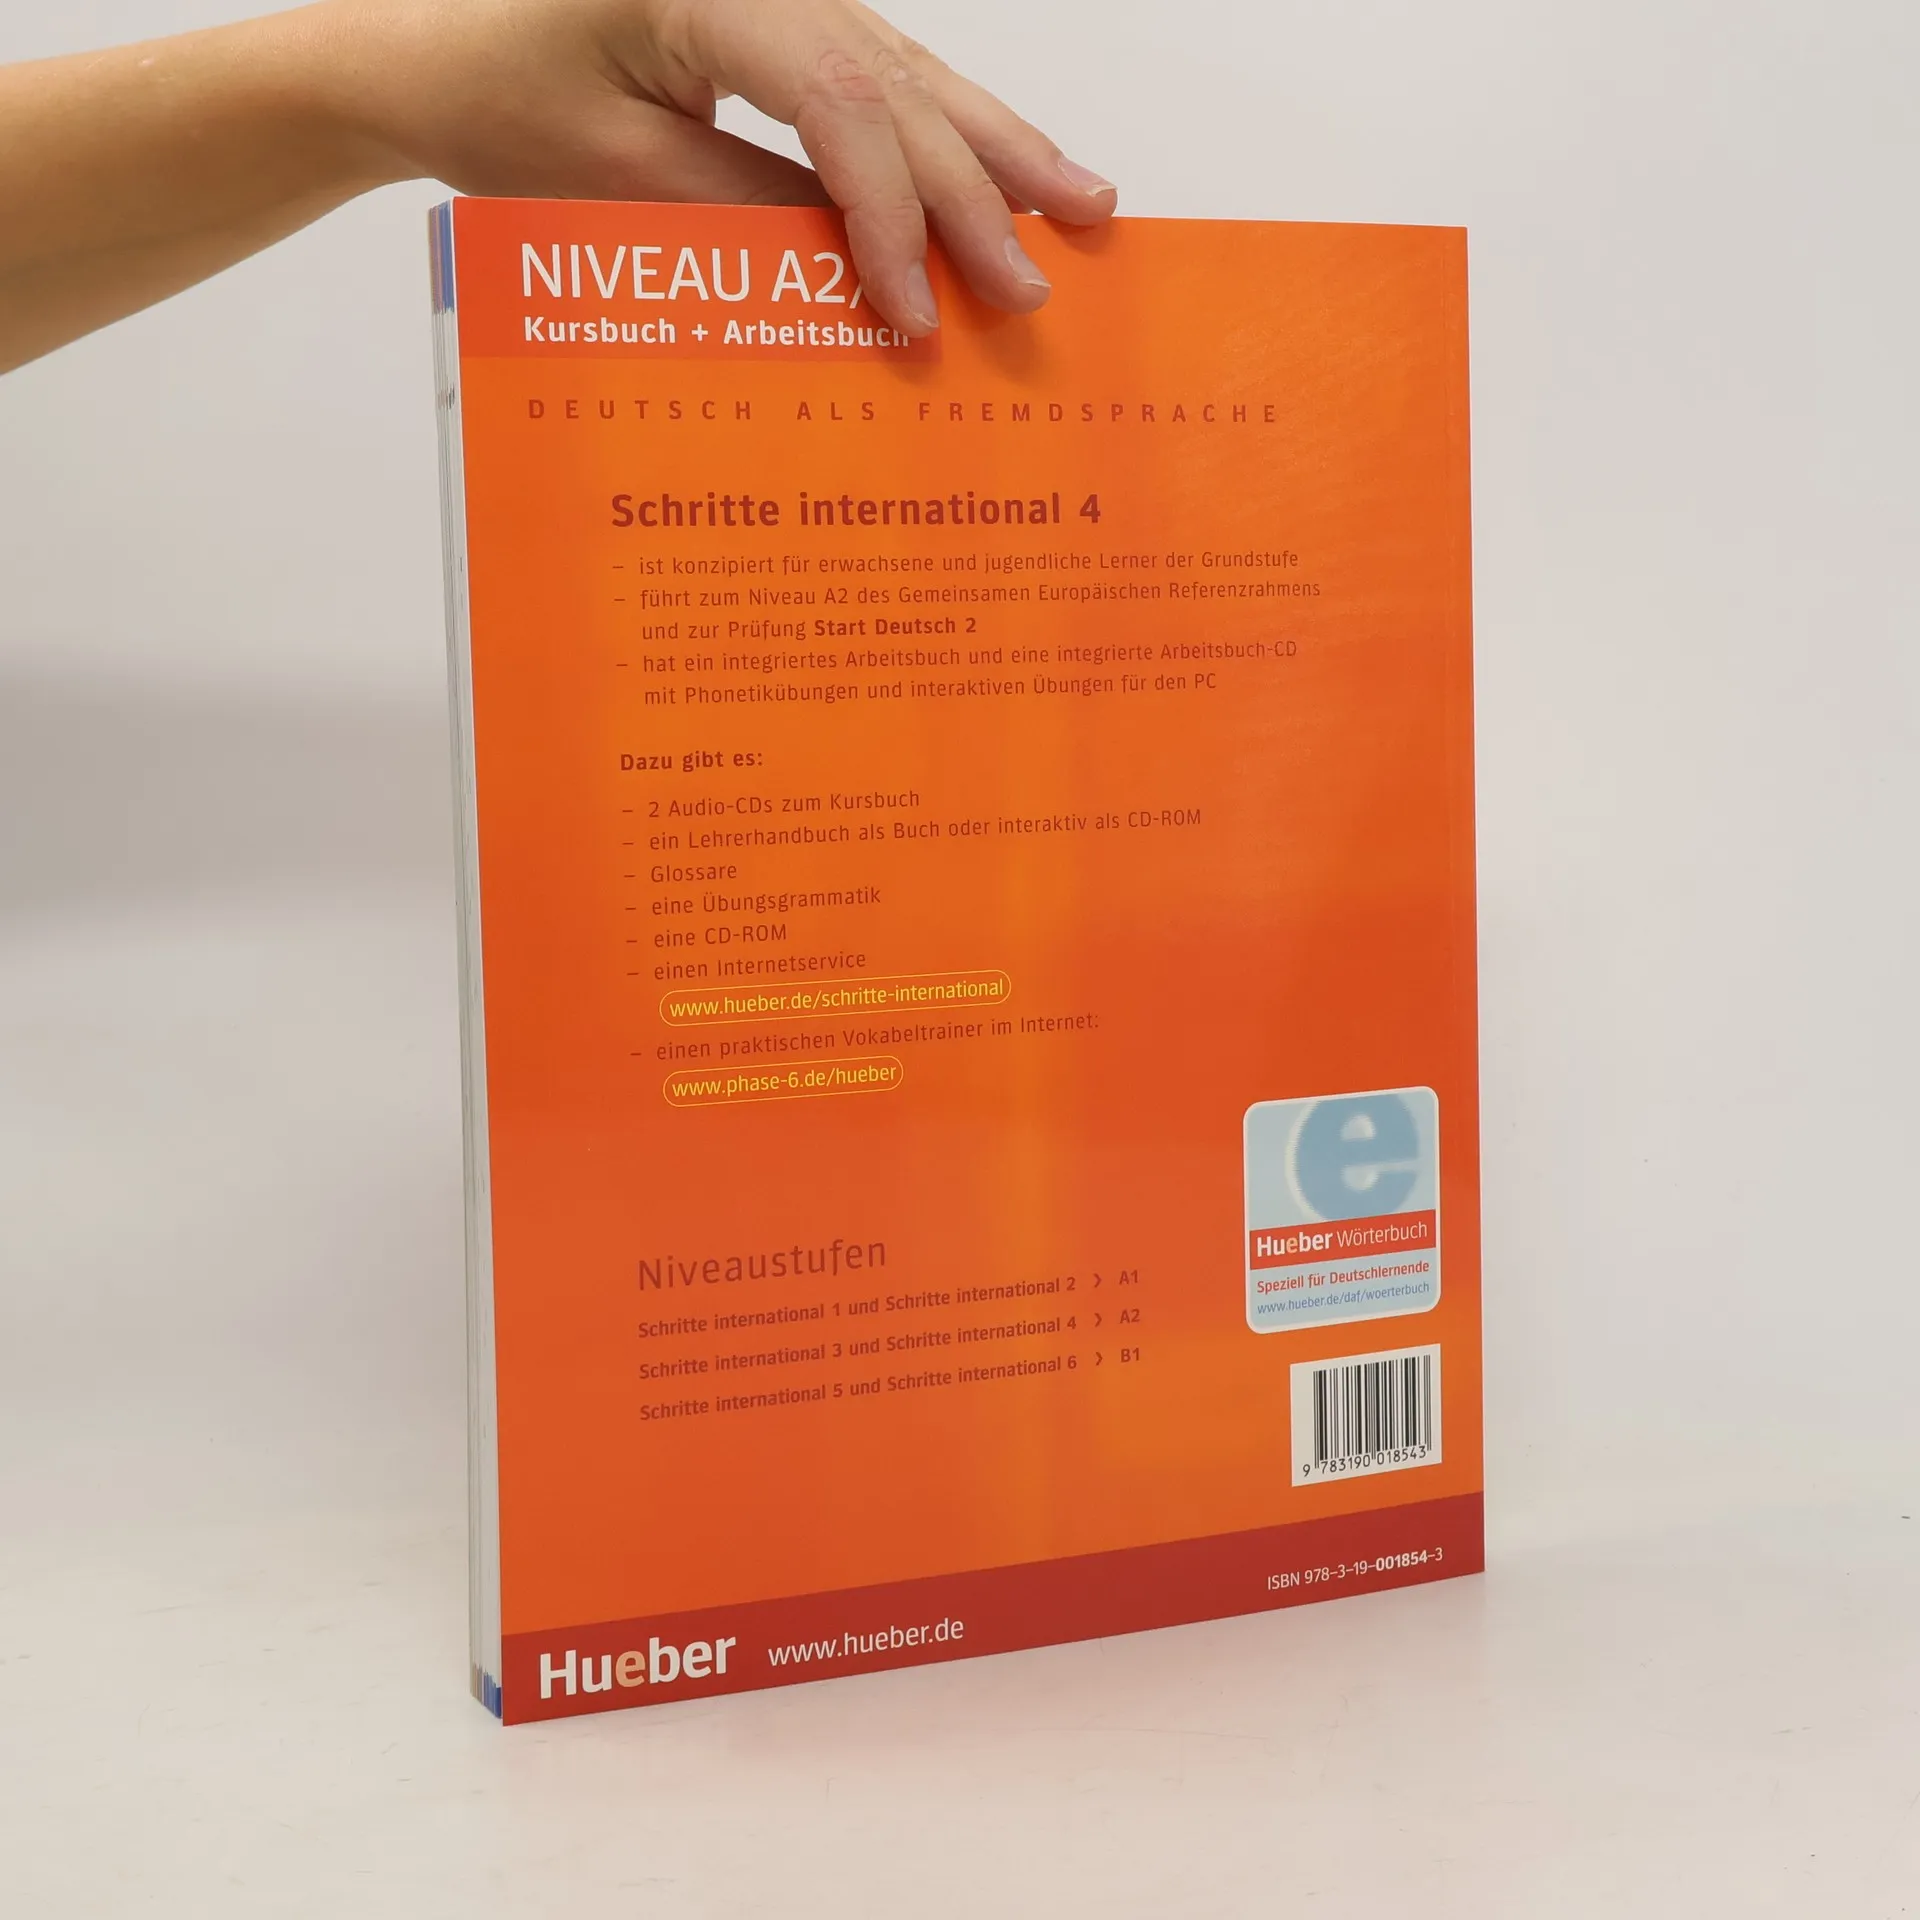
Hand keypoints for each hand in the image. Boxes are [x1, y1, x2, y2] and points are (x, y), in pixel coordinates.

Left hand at [327, 0, 1117, 333]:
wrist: (427, 48)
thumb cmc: (494, 99)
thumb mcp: (610, 176)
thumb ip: (742, 213)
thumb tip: (860, 279)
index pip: (838, 106)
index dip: (891, 218)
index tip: (917, 318)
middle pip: (897, 86)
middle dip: (973, 195)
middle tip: (1031, 290)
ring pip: (914, 72)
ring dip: (998, 150)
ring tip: (1084, 208)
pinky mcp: (782, 19)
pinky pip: (887, 76)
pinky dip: (952, 131)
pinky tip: (1017, 166)